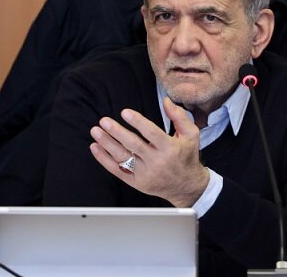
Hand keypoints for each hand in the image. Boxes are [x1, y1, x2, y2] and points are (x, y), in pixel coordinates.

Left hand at [89, 97, 209, 206]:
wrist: (186, 186)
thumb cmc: (186, 157)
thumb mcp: (191, 135)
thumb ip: (179, 116)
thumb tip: (166, 101)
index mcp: (170, 148)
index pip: (151, 133)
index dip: (138, 122)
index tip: (125, 112)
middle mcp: (157, 162)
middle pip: (133, 145)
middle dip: (117, 132)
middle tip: (104, 121)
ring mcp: (145, 174)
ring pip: (123, 157)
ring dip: (107, 143)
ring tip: (96, 131)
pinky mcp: (136, 182)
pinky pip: (117, 170)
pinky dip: (104, 159)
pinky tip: (95, 147)